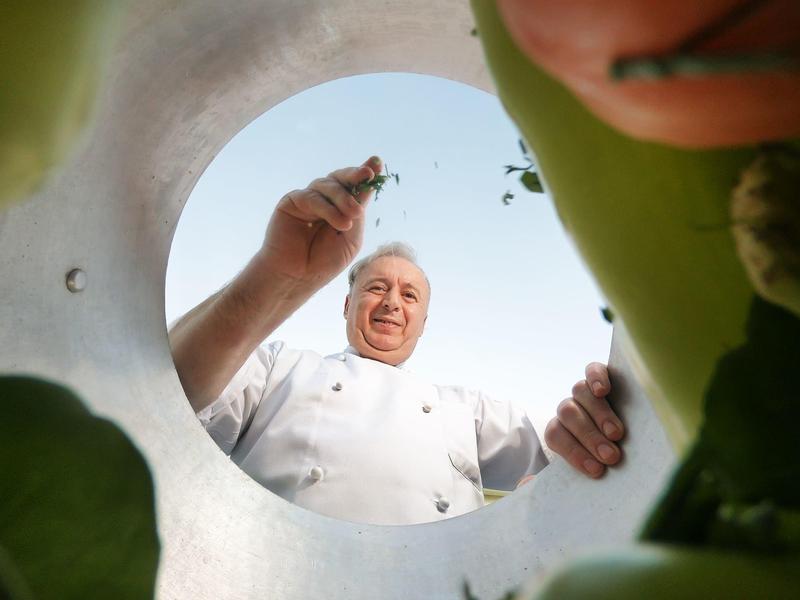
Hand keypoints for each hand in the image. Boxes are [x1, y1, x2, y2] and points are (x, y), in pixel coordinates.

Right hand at [258, 156, 381, 286]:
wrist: (297, 277)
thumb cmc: (325, 261)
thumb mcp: (351, 237)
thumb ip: (358, 211)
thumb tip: (368, 184)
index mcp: (340, 207)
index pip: (354, 186)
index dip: (366, 173)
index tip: (378, 162)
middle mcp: (324, 200)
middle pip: (341, 178)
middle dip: (355, 174)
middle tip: (367, 174)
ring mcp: (308, 199)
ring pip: (329, 185)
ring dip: (344, 198)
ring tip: (354, 214)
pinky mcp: (292, 201)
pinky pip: (313, 197)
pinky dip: (329, 209)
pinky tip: (341, 223)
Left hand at [544, 362, 623, 478]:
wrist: (620, 437)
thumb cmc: (600, 459)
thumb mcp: (578, 471)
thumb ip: (549, 479)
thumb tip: (525, 483)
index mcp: (559, 430)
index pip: (555, 436)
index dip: (574, 453)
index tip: (596, 471)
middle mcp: (569, 409)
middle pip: (568, 414)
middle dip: (589, 437)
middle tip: (611, 456)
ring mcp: (584, 392)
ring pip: (581, 393)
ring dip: (599, 414)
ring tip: (616, 434)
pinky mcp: (601, 375)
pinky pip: (594, 369)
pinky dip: (598, 376)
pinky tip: (605, 390)